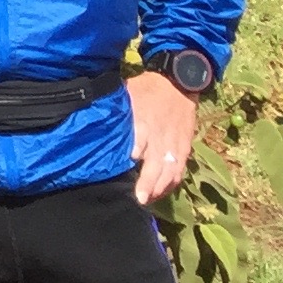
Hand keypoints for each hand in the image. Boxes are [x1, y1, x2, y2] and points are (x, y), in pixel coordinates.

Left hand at [128, 70, 197, 203]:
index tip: (128, 162)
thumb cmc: (147, 89)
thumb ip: (117, 113)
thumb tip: (98, 125)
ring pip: (171, 170)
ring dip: (160, 187)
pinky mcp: (184, 148)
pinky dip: (171, 183)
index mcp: (146, 120)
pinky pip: (180, 170)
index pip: (141, 139)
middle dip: (149, 181)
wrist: (178, 82)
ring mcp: (175, 144)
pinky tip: (160, 193)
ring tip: (147, 200)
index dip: (136, 151)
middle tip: (139, 198)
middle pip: (158, 161)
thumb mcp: (128, 94)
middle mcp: (161, 135)